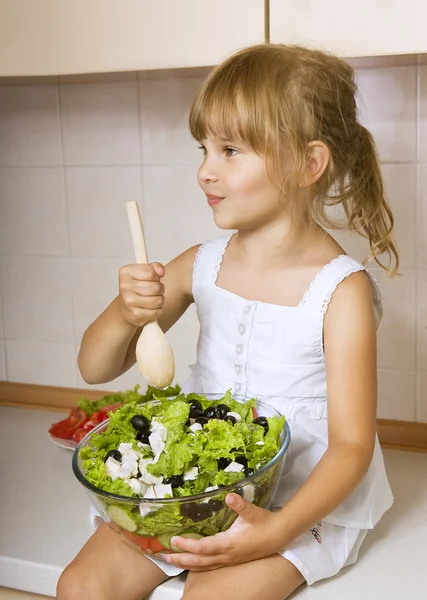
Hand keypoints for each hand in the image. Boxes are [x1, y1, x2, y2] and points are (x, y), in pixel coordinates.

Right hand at [118, 262, 164, 326]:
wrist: (126, 308)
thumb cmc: (138, 288)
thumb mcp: (144, 272)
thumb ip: (155, 267)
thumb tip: (161, 271)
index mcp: (126, 272)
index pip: (151, 272)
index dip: (156, 276)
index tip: (152, 278)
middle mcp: (125, 287)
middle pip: (155, 287)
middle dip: (160, 289)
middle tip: (154, 290)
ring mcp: (129, 302)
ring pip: (158, 300)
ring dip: (160, 300)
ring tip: (153, 299)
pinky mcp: (135, 315)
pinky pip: (156, 312)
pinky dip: (158, 310)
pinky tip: (151, 308)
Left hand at [165, 493, 284, 570]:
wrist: (280, 536)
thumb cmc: (265, 522)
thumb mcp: (252, 511)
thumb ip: (240, 504)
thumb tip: (229, 495)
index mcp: (229, 544)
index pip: (204, 547)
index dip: (188, 545)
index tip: (174, 540)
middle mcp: (227, 556)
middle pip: (199, 561)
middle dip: (181, 559)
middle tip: (164, 556)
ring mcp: (229, 560)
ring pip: (204, 566)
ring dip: (187, 564)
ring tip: (172, 561)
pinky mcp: (232, 560)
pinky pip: (211, 566)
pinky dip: (198, 565)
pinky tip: (192, 563)